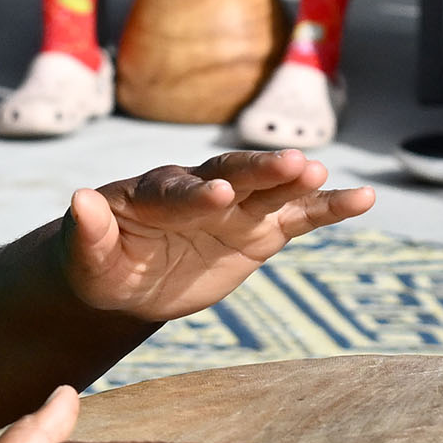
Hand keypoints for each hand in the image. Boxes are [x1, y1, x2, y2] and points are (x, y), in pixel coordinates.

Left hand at [62, 151, 373, 326]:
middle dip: (261, 171)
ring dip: (296, 181)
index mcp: (154, 194)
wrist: (128, 277)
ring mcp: (236, 207)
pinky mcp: (259, 231)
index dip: (197, 194)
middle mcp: (201, 190)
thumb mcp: (86, 257)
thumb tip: (79, 201)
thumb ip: (88, 231)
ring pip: (272, 189)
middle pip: (235, 174)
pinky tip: (364, 199)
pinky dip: (329, 209)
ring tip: (321, 174)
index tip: (219, 195)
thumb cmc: (99, 263)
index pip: (178, 191)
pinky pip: (298, 218)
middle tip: (292, 165)